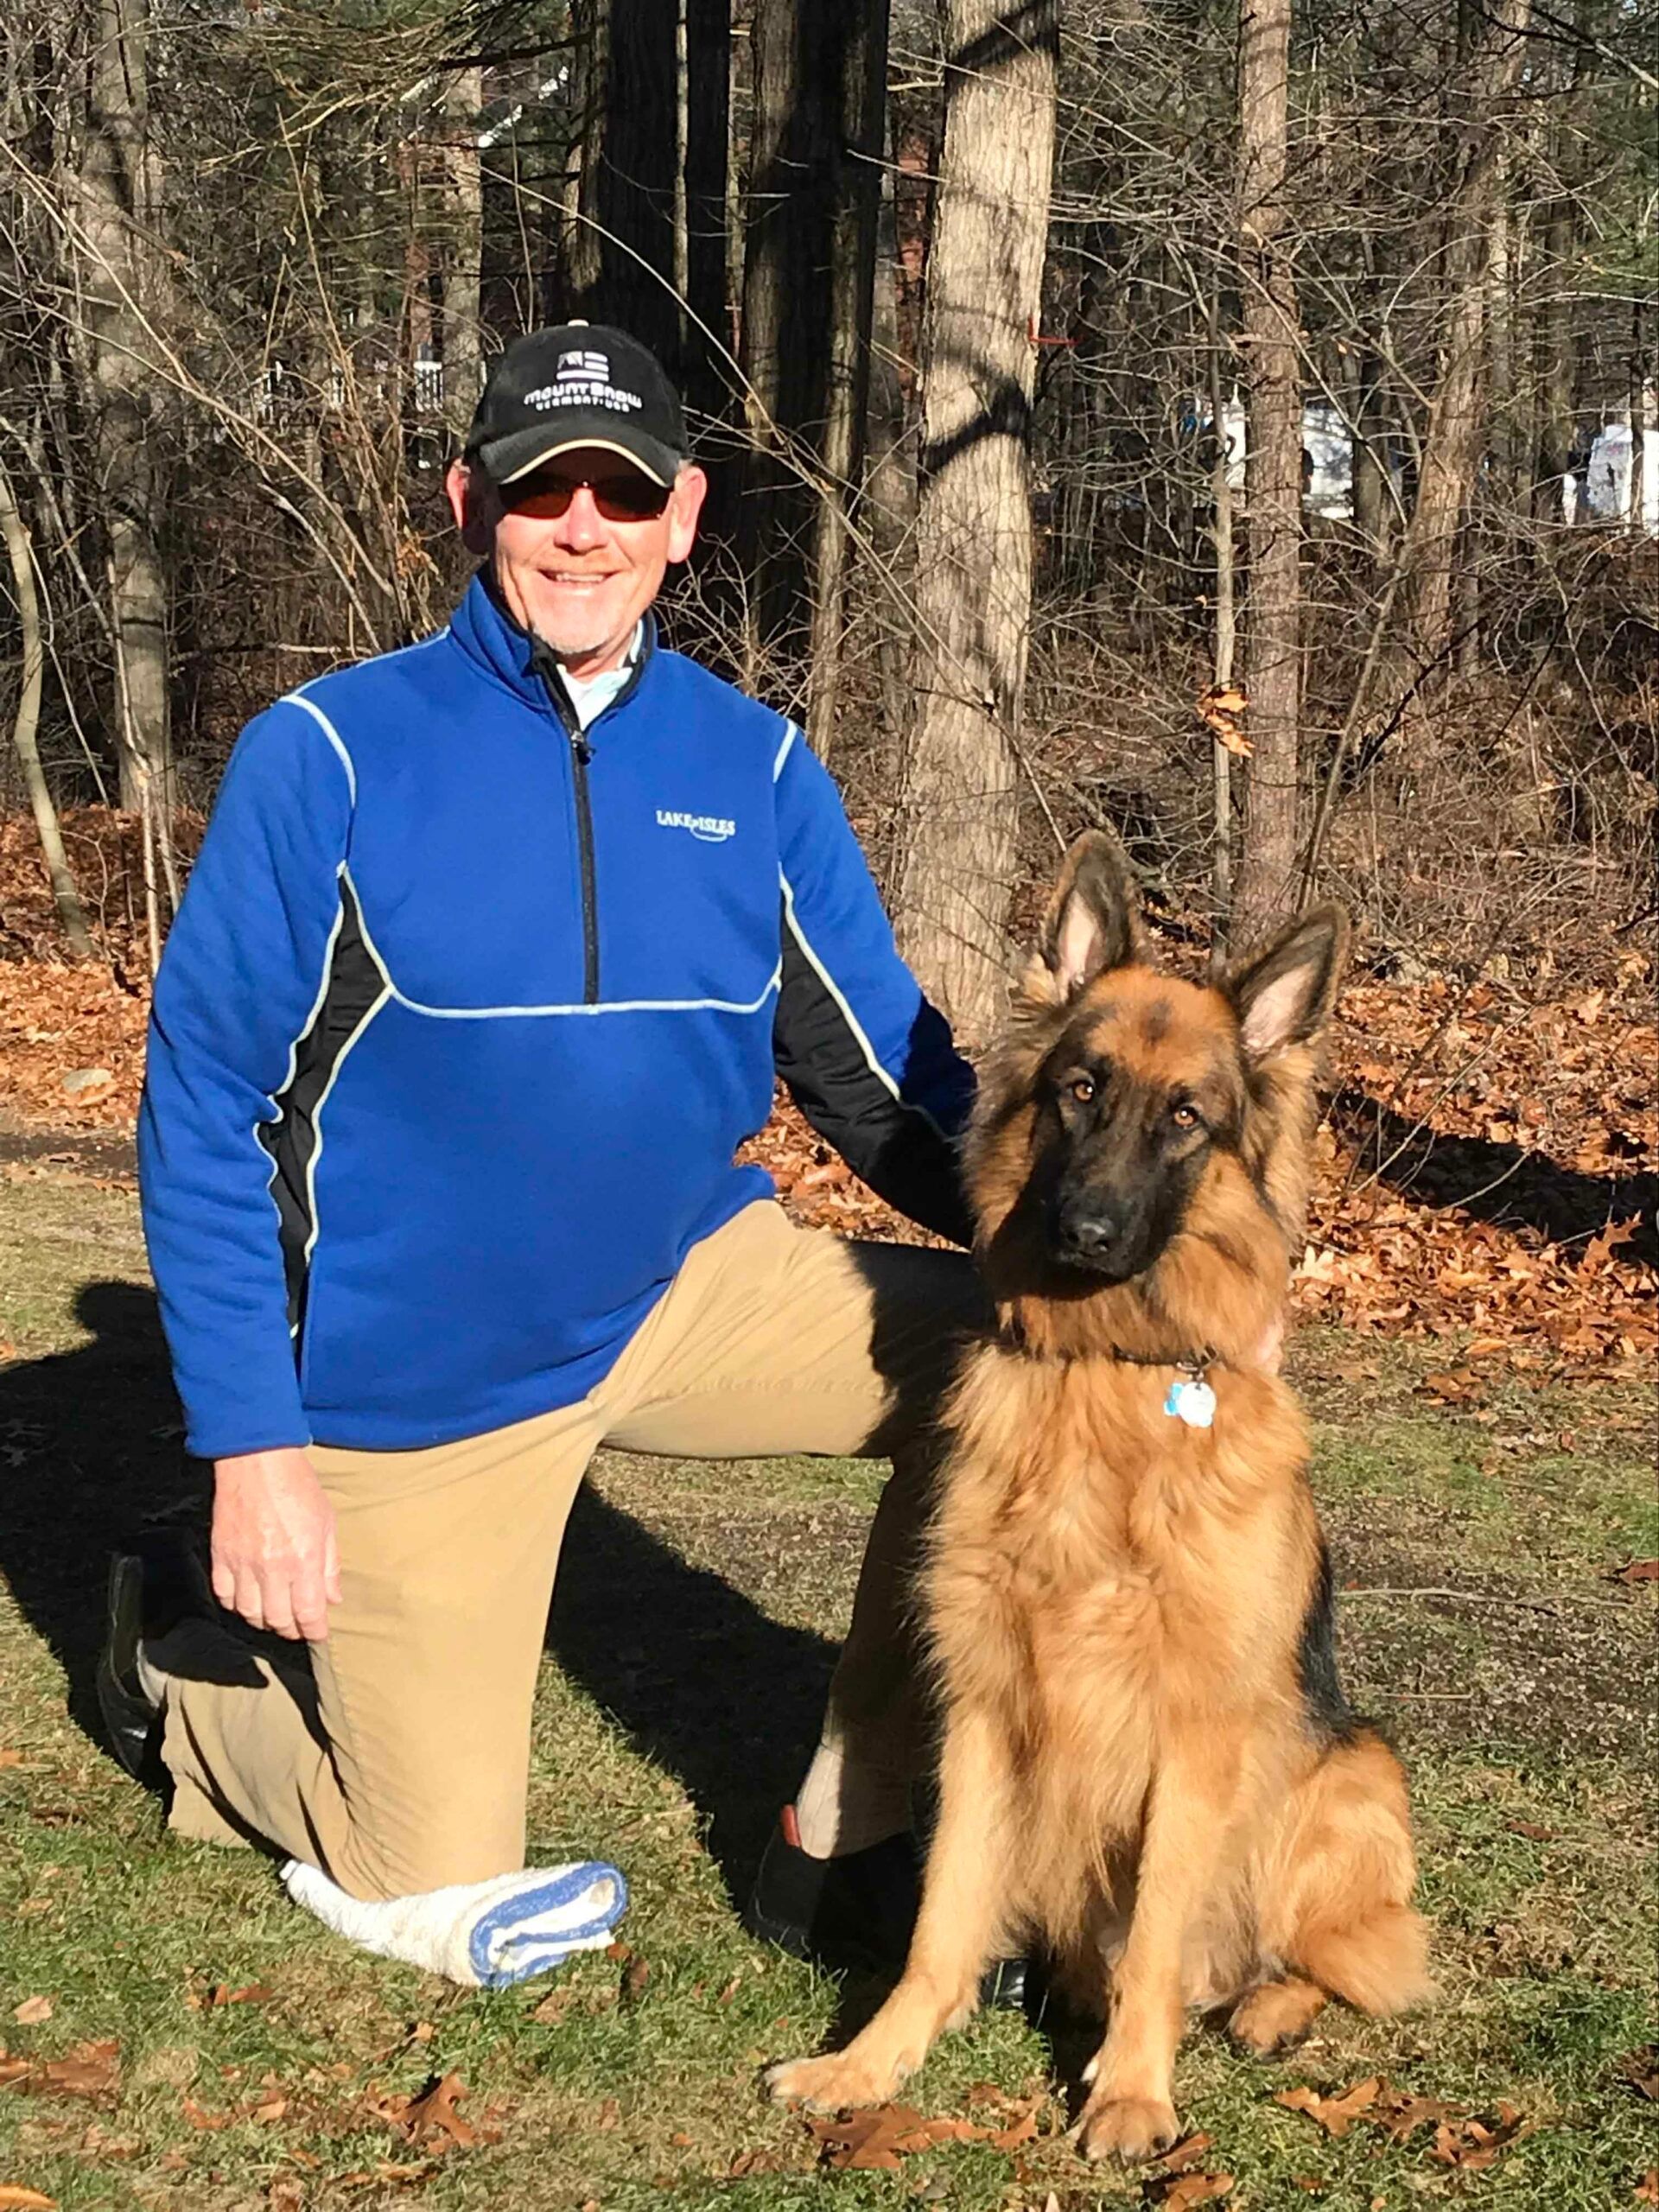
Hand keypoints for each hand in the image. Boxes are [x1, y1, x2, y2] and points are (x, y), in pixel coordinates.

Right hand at [211, 1447, 340, 1640]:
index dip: (315, 1631)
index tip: (319, 1634)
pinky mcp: (220, 1556)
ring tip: (274, 1615)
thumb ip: (330, 1565)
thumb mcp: (326, 1522)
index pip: (308, 1613)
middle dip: (291, 1629)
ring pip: (250, 1614)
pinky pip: (224, 1595)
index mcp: (303, 1560)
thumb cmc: (298, 1486)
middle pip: (278, 1620)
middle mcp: (271, 1568)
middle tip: (298, 1625)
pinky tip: (248, 1599)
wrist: (256, 1461)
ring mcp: (242, 1564)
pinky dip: (236, 1604)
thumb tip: (332, 1598)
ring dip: (264, 1620)